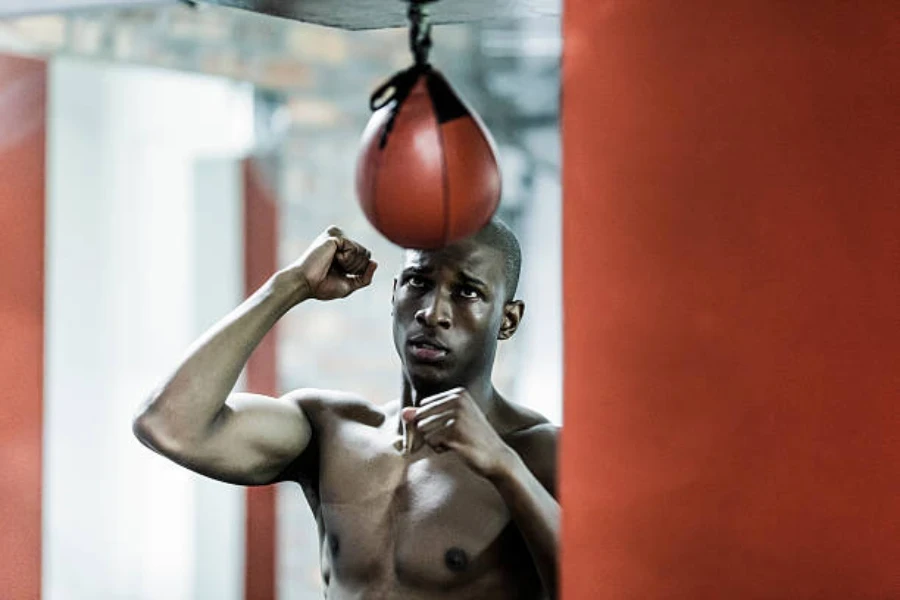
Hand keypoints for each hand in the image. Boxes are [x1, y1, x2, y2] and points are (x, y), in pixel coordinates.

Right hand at [284, 226, 377, 300]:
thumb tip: (375, 263)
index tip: (340, 274)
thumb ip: (365, 277)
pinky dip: (346, 259)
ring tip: (333, 264)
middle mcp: (341, 242)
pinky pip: (354, 248)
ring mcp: (337, 237)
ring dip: (351, 264)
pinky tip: (332, 259)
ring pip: (362, 251)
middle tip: (336, 270)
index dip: (359, 271)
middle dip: (356, 267)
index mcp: (343, 252)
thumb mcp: (349, 285)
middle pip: (366, 254)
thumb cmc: (322, 286)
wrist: (306, 284)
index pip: (366, 258)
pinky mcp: (335, 235)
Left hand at [402, 388, 516, 478]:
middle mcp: (458, 402)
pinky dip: (439, 449)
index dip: (432, 422)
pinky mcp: (455, 434)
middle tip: (454, 437)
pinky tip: (456, 449)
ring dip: (435, 441)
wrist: (498, 458)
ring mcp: (457, 417)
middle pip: (421, 418)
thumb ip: (425, 415)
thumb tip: (403, 413)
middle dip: (431, 432)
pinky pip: (431, 442)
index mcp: (459, 393)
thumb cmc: (472, 438)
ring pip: (424, 431)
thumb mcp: (451, 421)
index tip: (453, 427)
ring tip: (455, 442)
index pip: (424, 406)